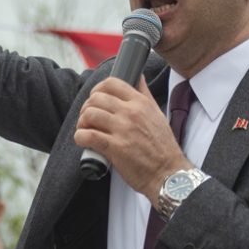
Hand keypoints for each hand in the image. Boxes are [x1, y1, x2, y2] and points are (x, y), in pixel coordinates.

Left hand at [74, 76, 191, 204]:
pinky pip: (87, 136)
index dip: (97, 89)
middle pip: (96, 98)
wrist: (168, 173)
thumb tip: (138, 76)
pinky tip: (84, 141)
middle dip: (86, 108)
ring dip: (82, 123)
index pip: (111, 83)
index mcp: (141, 103)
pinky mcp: (115, 148)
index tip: (95, 99)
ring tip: (86, 130)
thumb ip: (145, 93)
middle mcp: (131, 113)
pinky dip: (80, 137)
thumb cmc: (162, 146)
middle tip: (88, 119)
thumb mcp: (157, 114)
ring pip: (89, 114)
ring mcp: (123, 130)